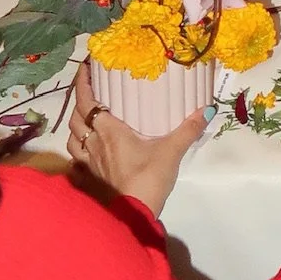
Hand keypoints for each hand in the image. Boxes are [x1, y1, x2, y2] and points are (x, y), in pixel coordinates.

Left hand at [67, 62, 205, 217]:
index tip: (85, 66)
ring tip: (88, 117)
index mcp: (109, 131)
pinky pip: (76, 159)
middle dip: (80, 100)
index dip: (83, 82)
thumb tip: (208, 109)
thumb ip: (188, 129)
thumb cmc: (148, 177)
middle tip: (91, 89)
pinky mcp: (92, 178)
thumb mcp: (172, 150)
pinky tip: (86, 149)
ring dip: (77, 124)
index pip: (87, 101)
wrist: (135, 213)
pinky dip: (77, 149)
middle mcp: (94, 143)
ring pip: (73, 137)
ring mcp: (89, 163)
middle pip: (76, 117)